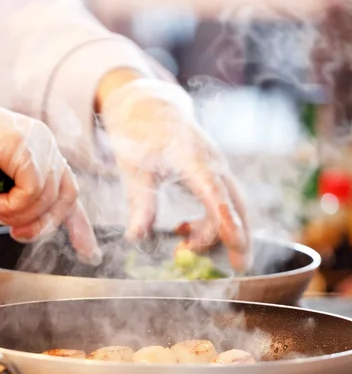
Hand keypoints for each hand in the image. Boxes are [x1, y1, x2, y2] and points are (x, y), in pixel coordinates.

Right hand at [0, 81, 100, 263]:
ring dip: (17, 217)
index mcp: (44, 149)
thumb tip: (30, 224)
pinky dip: (11, 207)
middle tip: (17, 236)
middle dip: (43, 226)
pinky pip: (30, 191)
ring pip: (45, 198)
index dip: (81, 226)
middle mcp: (46, 143)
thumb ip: (20, 192)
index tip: (88, 252)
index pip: (70, 190)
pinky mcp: (22, 144)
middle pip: (66, 197)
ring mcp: (37, 142)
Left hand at [98, 77, 249, 271]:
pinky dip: (210, 221)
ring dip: (216, 231)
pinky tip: (185, 229)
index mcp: (192, 157)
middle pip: (236, 202)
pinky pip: (222, 201)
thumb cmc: (139, 134)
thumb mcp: (133, 169)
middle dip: (240, 235)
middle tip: (238, 268)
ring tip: (184, 247)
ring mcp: (217, 166)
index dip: (227, 221)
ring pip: (232, 204)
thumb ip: (140, 203)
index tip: (237, 246)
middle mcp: (213, 161)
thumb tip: (136, 238)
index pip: (215, 194)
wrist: (148, 106)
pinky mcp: (215, 172)